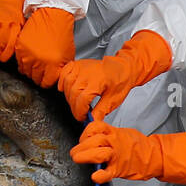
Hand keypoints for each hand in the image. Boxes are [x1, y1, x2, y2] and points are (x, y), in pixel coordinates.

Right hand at [14, 6, 75, 87]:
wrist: (52, 15)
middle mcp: (39, 62)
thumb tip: (54, 78)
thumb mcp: (67, 55)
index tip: (47, 77)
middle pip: (35, 79)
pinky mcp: (20, 48)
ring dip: (30, 70)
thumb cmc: (62, 33)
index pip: (46, 83)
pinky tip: (30, 57)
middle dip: (39, 76)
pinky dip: (23, 62)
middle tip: (42, 70)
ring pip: (25, 72)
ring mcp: (28, 55)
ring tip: (36, 63)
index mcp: (53, 65)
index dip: (47, 81)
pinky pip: (19, 62)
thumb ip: (60, 69)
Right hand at [57, 30, 174, 120]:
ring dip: (68, 96)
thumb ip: (101, 111)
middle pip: (72, 93)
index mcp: (97, 82)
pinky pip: (65, 72)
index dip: (80, 112)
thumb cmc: (120, 81)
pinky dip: (62, 80)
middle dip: (74, 107)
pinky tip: (65, 88)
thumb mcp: (113, 100)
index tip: (82, 117)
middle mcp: (87, 74)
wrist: (124, 68)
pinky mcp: (79, 64)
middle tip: (80, 113)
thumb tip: (92, 121)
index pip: (81, 100)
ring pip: (67, 83)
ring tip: (76, 102)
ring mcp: (82, 67)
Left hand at [70, 121, 185, 184]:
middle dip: (81, 146)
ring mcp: (117, 156)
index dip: (85, 132)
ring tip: (77, 159)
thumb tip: (91, 133)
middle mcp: (114, 142)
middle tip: (74, 153)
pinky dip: (100, 175)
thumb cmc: (136, 145)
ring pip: (99, 153)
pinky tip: (95, 176)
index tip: (82, 138)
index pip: (95, 127)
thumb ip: (107, 132)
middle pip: (95, 140)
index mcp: (114, 132)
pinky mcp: (120, 169)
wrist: (153, 156)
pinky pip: (108, 173)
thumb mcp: (122, 132)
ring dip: (86, 156)